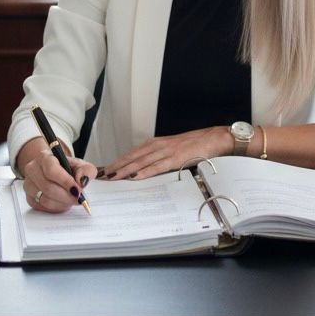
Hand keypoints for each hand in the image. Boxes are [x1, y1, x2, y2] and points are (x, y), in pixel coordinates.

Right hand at [21, 147, 97, 213]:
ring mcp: (29, 184)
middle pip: (48, 187)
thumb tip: (81, 180)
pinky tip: (63, 203)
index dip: (65, 181)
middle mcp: (32, 169)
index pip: (51, 170)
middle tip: (78, 198)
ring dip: (62, 203)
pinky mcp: (29, 198)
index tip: (77, 190)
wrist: (55, 173)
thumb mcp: (81, 165)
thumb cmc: (67, 169)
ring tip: (71, 200)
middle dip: (66, 196)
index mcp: (44, 157)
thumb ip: (86, 170)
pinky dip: (57, 208)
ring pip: (45, 199)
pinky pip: (43, 208)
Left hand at [102, 127, 231, 180]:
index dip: (117, 161)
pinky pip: (157, 166)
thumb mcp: (172, 151)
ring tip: (112, 177)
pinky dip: (144, 172)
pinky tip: (135, 177)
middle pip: (132, 157)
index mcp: (155, 144)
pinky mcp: (175, 158)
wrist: (213, 138)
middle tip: (102, 175)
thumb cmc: (193, 146)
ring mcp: (166, 151)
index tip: (105, 169)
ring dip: (125, 169)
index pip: (132, 154)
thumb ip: (158, 159)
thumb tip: (144, 171)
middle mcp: (157, 145)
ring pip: (140, 161)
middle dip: (116, 166)